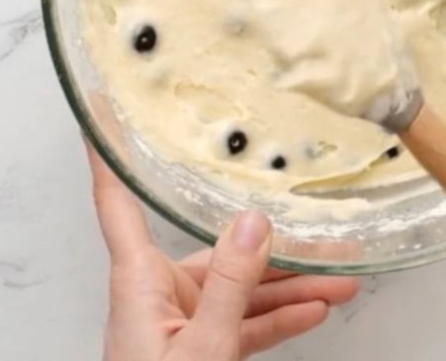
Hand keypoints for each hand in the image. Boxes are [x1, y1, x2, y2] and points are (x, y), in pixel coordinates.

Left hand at [87, 143, 359, 359]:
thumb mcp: (201, 350)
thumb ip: (229, 285)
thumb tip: (251, 222)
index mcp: (138, 282)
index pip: (118, 202)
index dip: (109, 153)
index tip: (101, 109)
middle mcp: (156, 295)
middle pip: (216, 251)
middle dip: (274, 245)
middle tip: (324, 230)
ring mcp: (180, 324)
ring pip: (240, 289)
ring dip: (291, 285)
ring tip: (344, 276)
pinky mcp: (199, 351)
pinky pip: (244, 324)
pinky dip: (279, 318)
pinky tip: (316, 309)